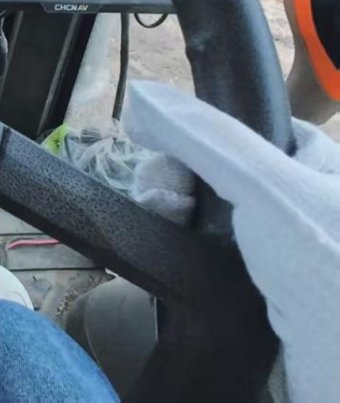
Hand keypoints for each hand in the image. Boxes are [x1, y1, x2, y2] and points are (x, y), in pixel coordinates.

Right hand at [124, 81, 339, 402]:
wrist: (337, 363)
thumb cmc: (324, 267)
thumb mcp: (264, 185)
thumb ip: (206, 138)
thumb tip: (142, 98)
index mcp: (322, 172)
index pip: (252, 128)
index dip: (204, 130)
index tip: (165, 140)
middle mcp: (302, 206)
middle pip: (217, 167)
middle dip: (178, 174)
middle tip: (166, 195)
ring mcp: (278, 251)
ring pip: (206, 211)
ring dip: (172, 211)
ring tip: (164, 219)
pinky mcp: (254, 289)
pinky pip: (204, 252)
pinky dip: (180, 247)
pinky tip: (169, 246)